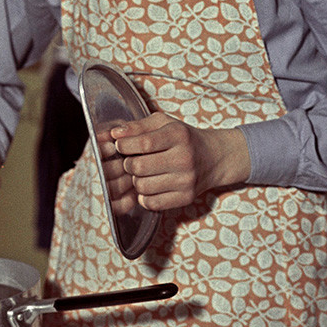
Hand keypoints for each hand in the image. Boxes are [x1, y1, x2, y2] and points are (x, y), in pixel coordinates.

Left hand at [105, 112, 250, 212]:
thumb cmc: (183, 138)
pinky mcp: (186, 197)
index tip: (120, 146)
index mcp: (178, 135)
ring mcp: (187, 180)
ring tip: (143, 174)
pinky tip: (151, 185)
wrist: (213, 158)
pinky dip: (145, 196)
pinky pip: (151, 203)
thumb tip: (112, 134)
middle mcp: (185, 158)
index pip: (143, 143)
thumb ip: (137, 127)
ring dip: (136, 181)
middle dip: (128, 164)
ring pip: (142, 187)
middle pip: (139, 167)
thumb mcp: (163, 124)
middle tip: (132, 161)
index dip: (124, 146)